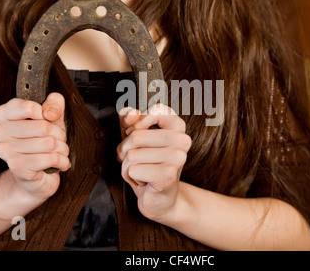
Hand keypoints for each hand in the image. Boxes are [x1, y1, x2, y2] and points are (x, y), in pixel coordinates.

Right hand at [0, 93, 70, 201]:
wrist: (35, 176)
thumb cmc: (42, 142)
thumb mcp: (51, 116)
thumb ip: (54, 103)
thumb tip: (49, 113)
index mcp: (2, 115)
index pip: (29, 107)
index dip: (46, 114)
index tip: (48, 121)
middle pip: (43, 126)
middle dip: (59, 134)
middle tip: (58, 140)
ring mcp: (5, 150)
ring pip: (49, 143)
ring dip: (62, 148)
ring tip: (59, 152)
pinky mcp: (17, 167)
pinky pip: (51, 158)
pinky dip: (63, 161)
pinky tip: (60, 163)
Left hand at [117, 104, 191, 221]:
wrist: (159, 199)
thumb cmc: (146, 164)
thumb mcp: (136, 139)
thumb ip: (130, 121)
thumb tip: (130, 113)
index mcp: (178, 127)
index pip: (157, 110)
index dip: (138, 123)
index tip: (137, 134)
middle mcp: (182, 140)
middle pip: (136, 136)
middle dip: (126, 151)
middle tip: (137, 161)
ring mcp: (177, 158)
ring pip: (132, 154)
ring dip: (128, 166)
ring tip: (142, 172)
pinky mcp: (168, 175)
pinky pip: (132, 169)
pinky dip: (131, 177)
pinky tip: (145, 181)